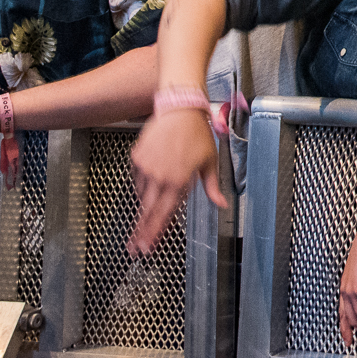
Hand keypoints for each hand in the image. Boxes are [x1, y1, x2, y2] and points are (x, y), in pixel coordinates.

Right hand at [128, 107, 225, 255]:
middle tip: (134, 248)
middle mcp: (160, 177)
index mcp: (179, 181)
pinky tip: (148, 184)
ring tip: (139, 223)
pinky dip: (141, 184)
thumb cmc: (198, 134)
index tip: (147, 247)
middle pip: (147, 211)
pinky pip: (137, 179)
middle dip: (140, 232)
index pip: (164, 213)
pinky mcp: (137, 158)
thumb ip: (212, 187)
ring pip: (141, 196)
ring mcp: (146, 168)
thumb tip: (222, 205)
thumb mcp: (210, 161)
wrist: (179, 109)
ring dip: (141, 209)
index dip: (154, 233)